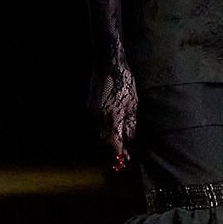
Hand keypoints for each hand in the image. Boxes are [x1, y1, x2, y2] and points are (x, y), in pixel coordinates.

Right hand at [88, 52, 137, 167]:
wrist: (106, 63)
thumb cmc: (124, 81)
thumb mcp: (133, 103)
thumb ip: (131, 123)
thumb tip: (130, 138)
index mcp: (112, 116)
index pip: (115, 142)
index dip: (120, 152)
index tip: (126, 159)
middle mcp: (99, 116)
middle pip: (106, 139)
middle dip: (115, 147)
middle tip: (125, 153)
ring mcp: (92, 111)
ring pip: (100, 131)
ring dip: (109, 137)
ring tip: (120, 140)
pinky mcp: (89, 106)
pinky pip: (96, 121)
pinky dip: (104, 126)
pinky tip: (112, 124)